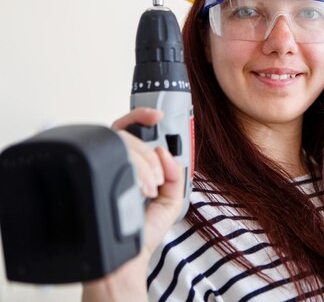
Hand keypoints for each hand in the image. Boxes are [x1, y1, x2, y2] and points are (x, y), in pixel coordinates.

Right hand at [82, 108, 184, 301]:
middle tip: (158, 179)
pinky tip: (139, 190)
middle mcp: (115, 165)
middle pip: (129, 136)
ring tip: (150, 190)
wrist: (125, 260)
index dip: (141, 116)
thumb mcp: (170, 201)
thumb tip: (167, 154)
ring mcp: (102, 171)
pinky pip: (110, 160)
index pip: (131, 131)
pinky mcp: (94, 178)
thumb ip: (177, 175)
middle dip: (150, 155)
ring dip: (144, 166)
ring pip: (120, 145)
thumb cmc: (141, 232)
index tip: (157, 115)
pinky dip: (132, 171)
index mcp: (132, 166)